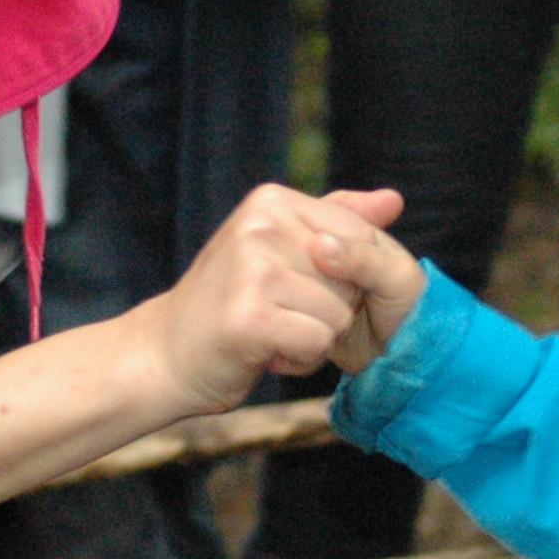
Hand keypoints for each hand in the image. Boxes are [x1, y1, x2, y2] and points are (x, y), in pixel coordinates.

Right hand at [129, 184, 406, 413]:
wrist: (164, 354)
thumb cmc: (229, 302)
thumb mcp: (281, 247)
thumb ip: (338, 220)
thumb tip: (395, 200)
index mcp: (270, 201)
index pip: (358, 235)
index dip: (343, 278)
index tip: (294, 287)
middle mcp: (260, 226)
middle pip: (350, 278)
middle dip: (326, 310)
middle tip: (275, 313)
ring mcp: (252, 270)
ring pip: (338, 315)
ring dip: (312, 338)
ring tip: (268, 333)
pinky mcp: (249, 317)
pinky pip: (317, 343)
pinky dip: (299, 359)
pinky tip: (264, 352)